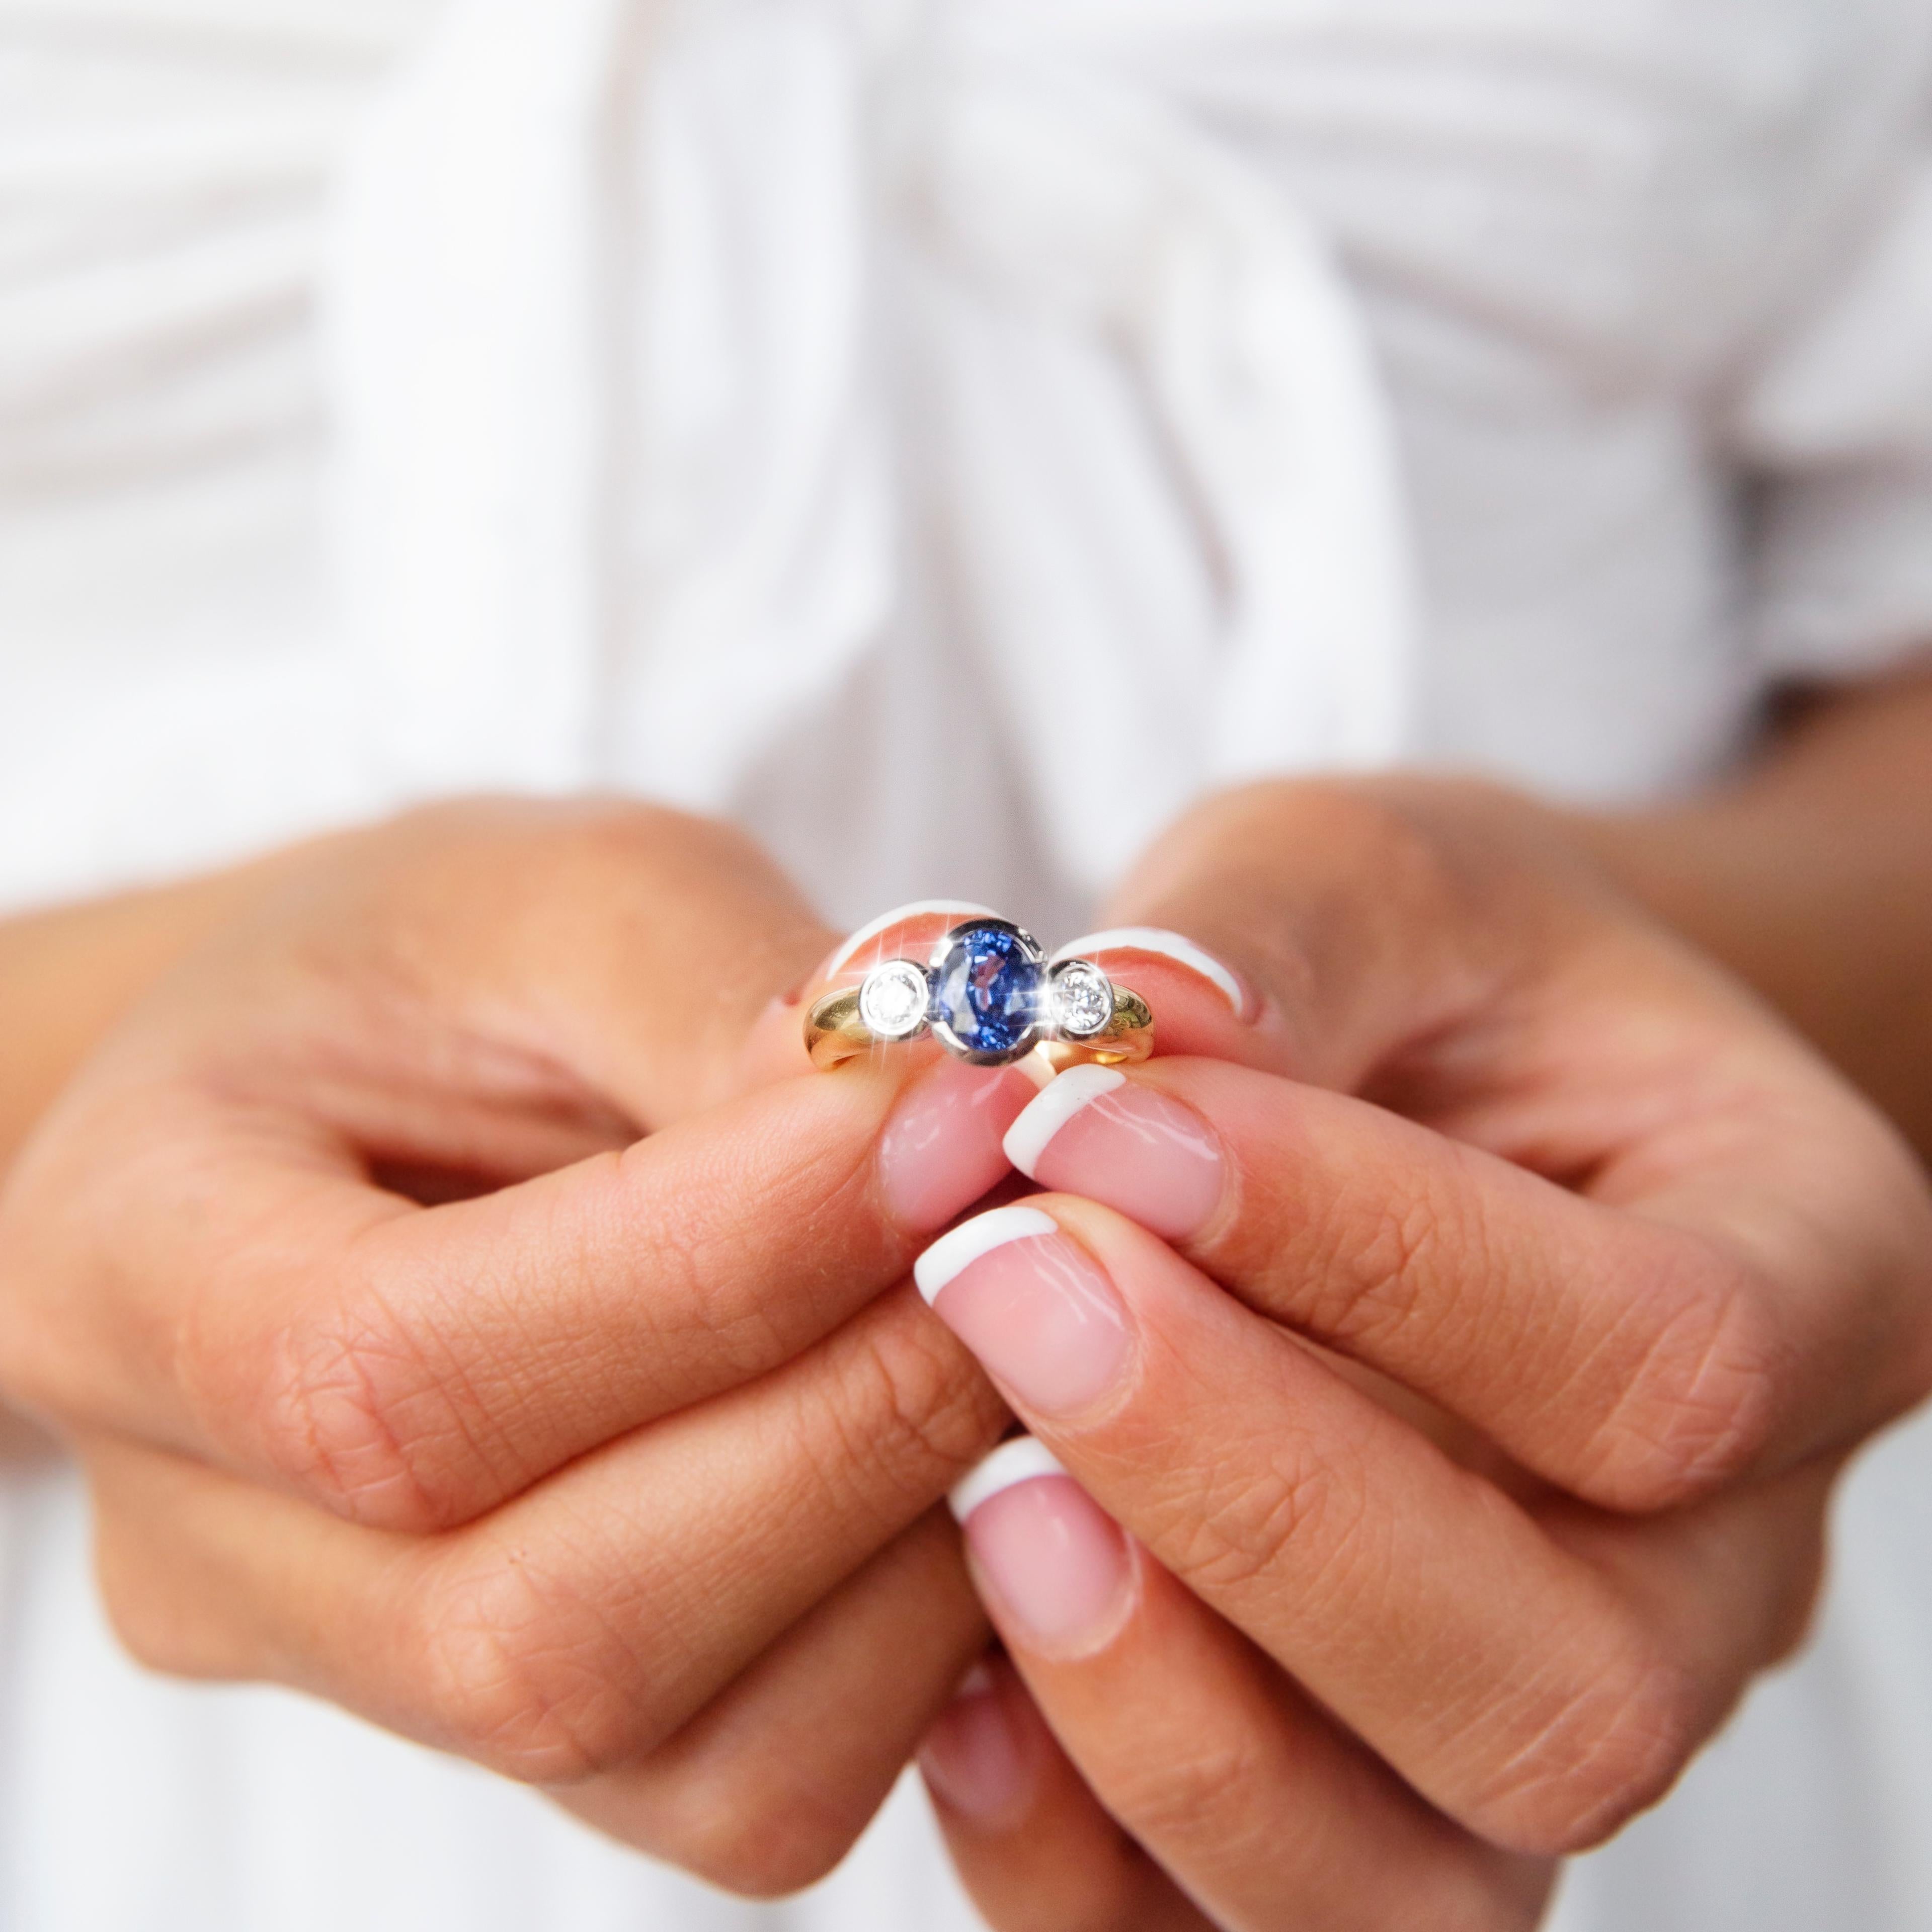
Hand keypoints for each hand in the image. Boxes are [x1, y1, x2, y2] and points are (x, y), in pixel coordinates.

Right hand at [0, 802, 1037, 1892]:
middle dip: (859, 1415)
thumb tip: (944, 1116)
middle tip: (1048, 1223)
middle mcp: (207, 1540)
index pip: (396, 1373)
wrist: (382, 1078)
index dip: (726, 1261)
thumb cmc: (447, 957)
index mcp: (126, 1267)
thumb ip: (724, 998)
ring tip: (1039, 1317)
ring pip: (681, 1751)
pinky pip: (767, 1783)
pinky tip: (987, 1438)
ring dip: (920, 1531)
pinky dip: (930, 1632)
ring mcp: (369, 1676)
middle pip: (538, 1622)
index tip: (965, 1111)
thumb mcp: (565, 893)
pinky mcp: (541, 1741)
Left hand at [912, 780, 1931, 1928]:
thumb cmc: (1440, 972)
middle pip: (1560, 1681)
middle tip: (1004, 1287)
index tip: (1088, 1125)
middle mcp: (1712, 1563)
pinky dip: (1082, 1851)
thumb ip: (1275, 936)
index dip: (1360, 1255)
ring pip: (1417, 1873)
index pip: (1645, 1359)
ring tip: (976, 1489)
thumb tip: (1117, 1035)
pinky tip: (954, 1671)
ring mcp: (1532, 1704)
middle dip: (1254, 1498)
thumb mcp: (1379, 872)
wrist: (1442, 1094)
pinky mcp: (1363, 1792)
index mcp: (1802, 1284)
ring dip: (1171, 1707)